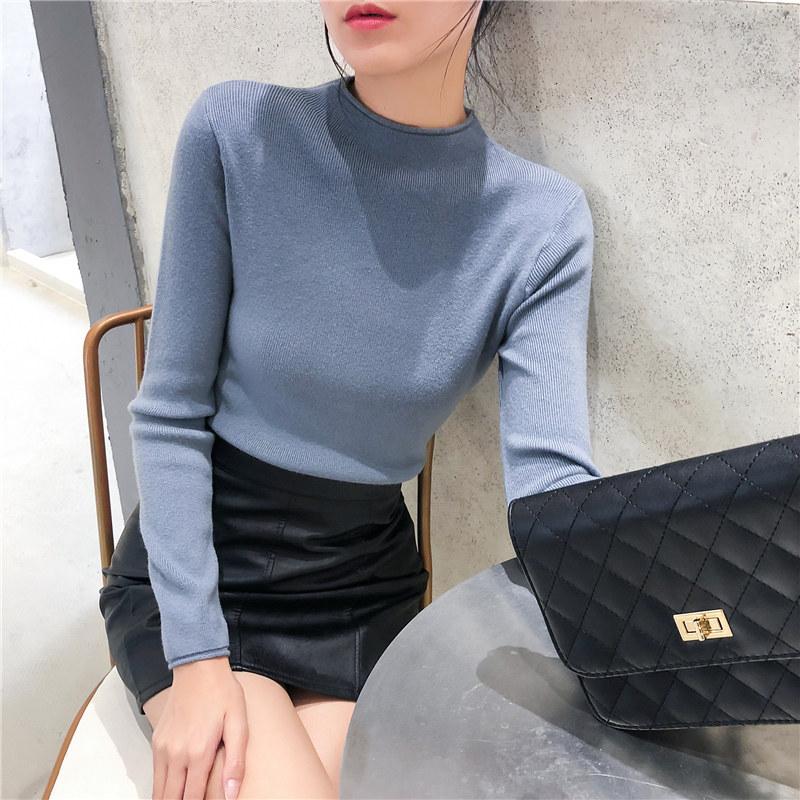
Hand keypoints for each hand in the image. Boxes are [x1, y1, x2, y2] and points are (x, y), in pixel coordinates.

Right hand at [150, 656, 248, 799]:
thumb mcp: (238, 724)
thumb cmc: (222, 692)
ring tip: (181, 799)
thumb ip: (235, 762)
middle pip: (170, 799)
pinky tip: (172, 789)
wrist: (198, 668)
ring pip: (158, 791)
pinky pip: (155, 774)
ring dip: (168, 799)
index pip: (192, 799)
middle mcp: (176, 754)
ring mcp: (163, 748)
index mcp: (198, 752)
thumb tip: (232, 795)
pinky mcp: (157, 741)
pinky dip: (161, 787)